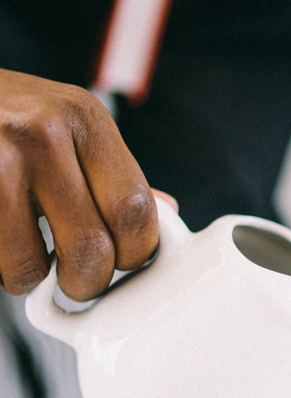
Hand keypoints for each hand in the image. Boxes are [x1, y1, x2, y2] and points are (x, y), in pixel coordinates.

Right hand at [0, 68, 158, 300]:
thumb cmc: (1, 115)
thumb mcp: (64, 126)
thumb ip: (110, 173)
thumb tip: (167, 211)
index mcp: (84, 117)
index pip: (135, 211)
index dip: (134, 253)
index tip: (121, 259)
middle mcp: (43, 132)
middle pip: (93, 248)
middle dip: (87, 281)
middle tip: (76, 277)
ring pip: (34, 268)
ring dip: (31, 280)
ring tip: (25, 254)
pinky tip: (0, 240)